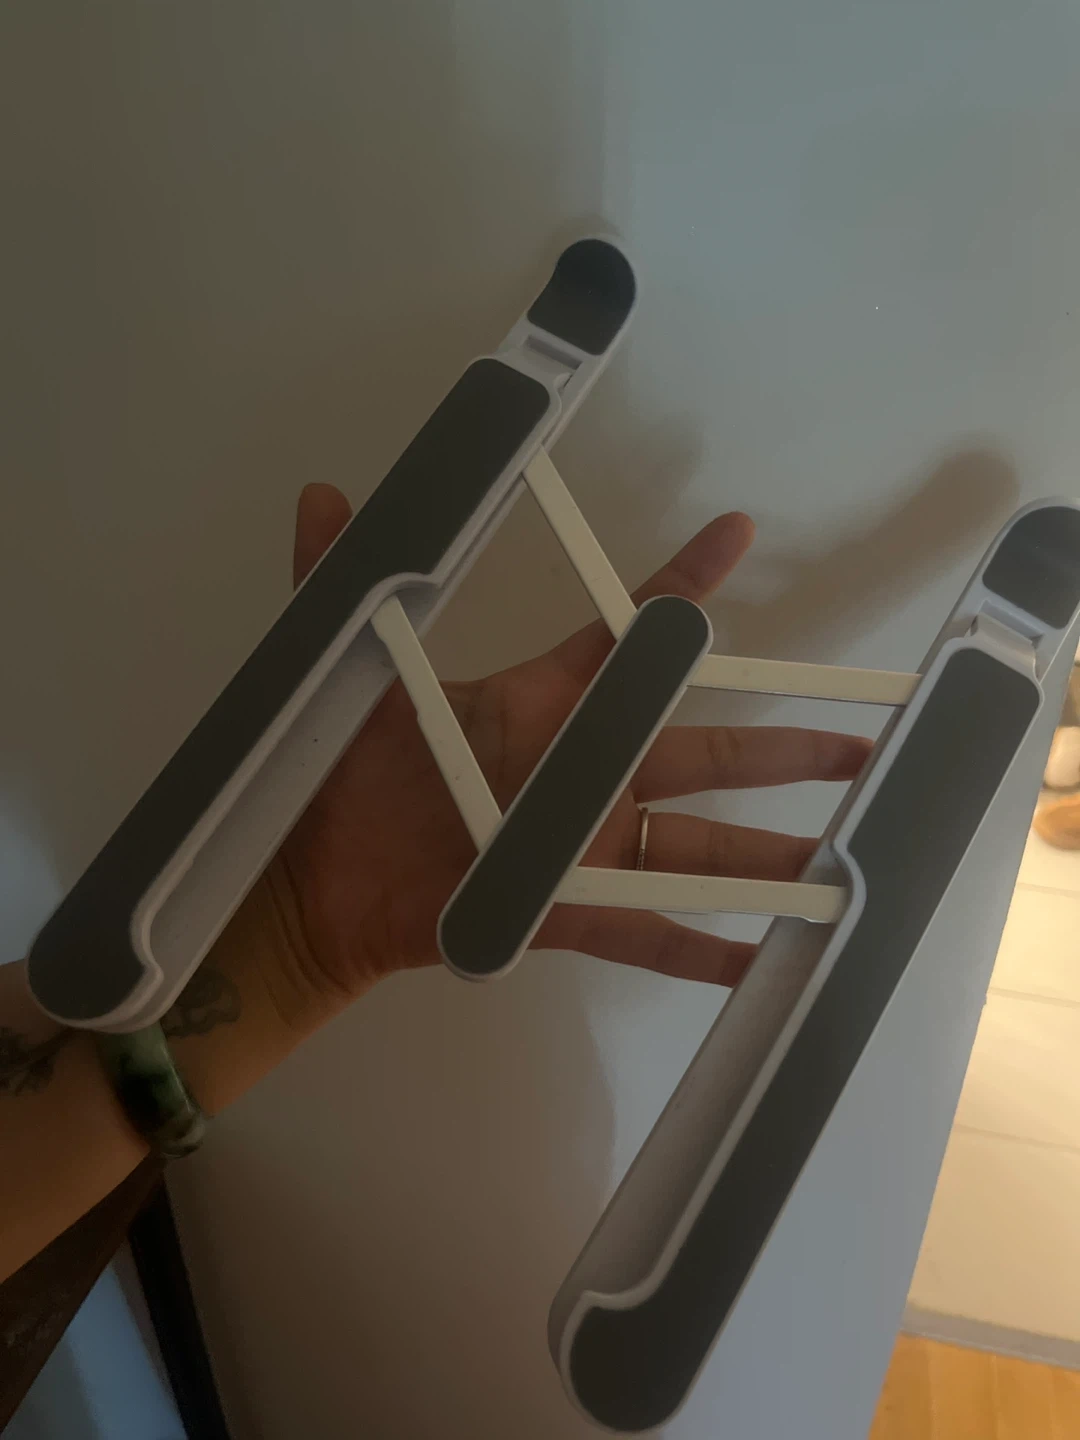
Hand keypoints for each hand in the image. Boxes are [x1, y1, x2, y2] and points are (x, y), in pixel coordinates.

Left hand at [276, 484, 869, 1017]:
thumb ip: (336, 589)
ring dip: (766, 854)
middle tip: (863, 741)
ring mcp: (574, 847)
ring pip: (691, 847)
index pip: (625, 643)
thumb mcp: (343, 681)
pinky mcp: (555, 913)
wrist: (306, 885)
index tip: (735, 535)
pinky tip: (756, 961)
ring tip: (839, 861)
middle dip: (782, 749)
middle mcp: (575, 775)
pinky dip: (697, 949)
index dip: (679, 588)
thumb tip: (322, 497)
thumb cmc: (336, 780)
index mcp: (539, 708)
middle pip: (699, 755)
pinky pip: (638, 933)